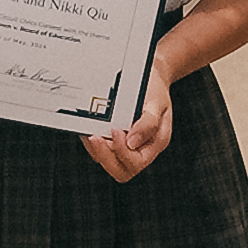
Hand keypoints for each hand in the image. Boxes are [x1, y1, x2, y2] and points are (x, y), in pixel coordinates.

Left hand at [84, 68, 178, 185]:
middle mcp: (140, 148)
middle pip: (121, 170)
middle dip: (105, 156)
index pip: (136, 163)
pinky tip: (89, 126)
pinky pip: (100, 148)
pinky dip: (92, 141)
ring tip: (91, 129)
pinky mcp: (112, 138)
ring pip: (107, 160)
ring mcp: (125, 144)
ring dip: (97, 148)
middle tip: (95, 137)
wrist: (152, 77)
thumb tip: (131, 143)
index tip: (115, 130)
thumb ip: (148, 124)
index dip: (122, 151)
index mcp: (155, 143)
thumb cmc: (155, 90)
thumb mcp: (157, 103)